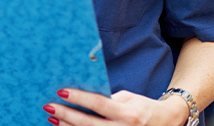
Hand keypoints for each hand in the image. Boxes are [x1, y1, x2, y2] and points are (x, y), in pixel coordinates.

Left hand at [44, 88, 187, 125]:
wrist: (164, 123)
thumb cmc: (141, 107)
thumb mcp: (127, 98)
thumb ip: (107, 99)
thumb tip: (81, 97)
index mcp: (127, 113)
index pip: (98, 104)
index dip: (78, 98)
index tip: (61, 91)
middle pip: (89, 124)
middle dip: (67, 115)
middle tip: (49, 107)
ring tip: (52, 119)